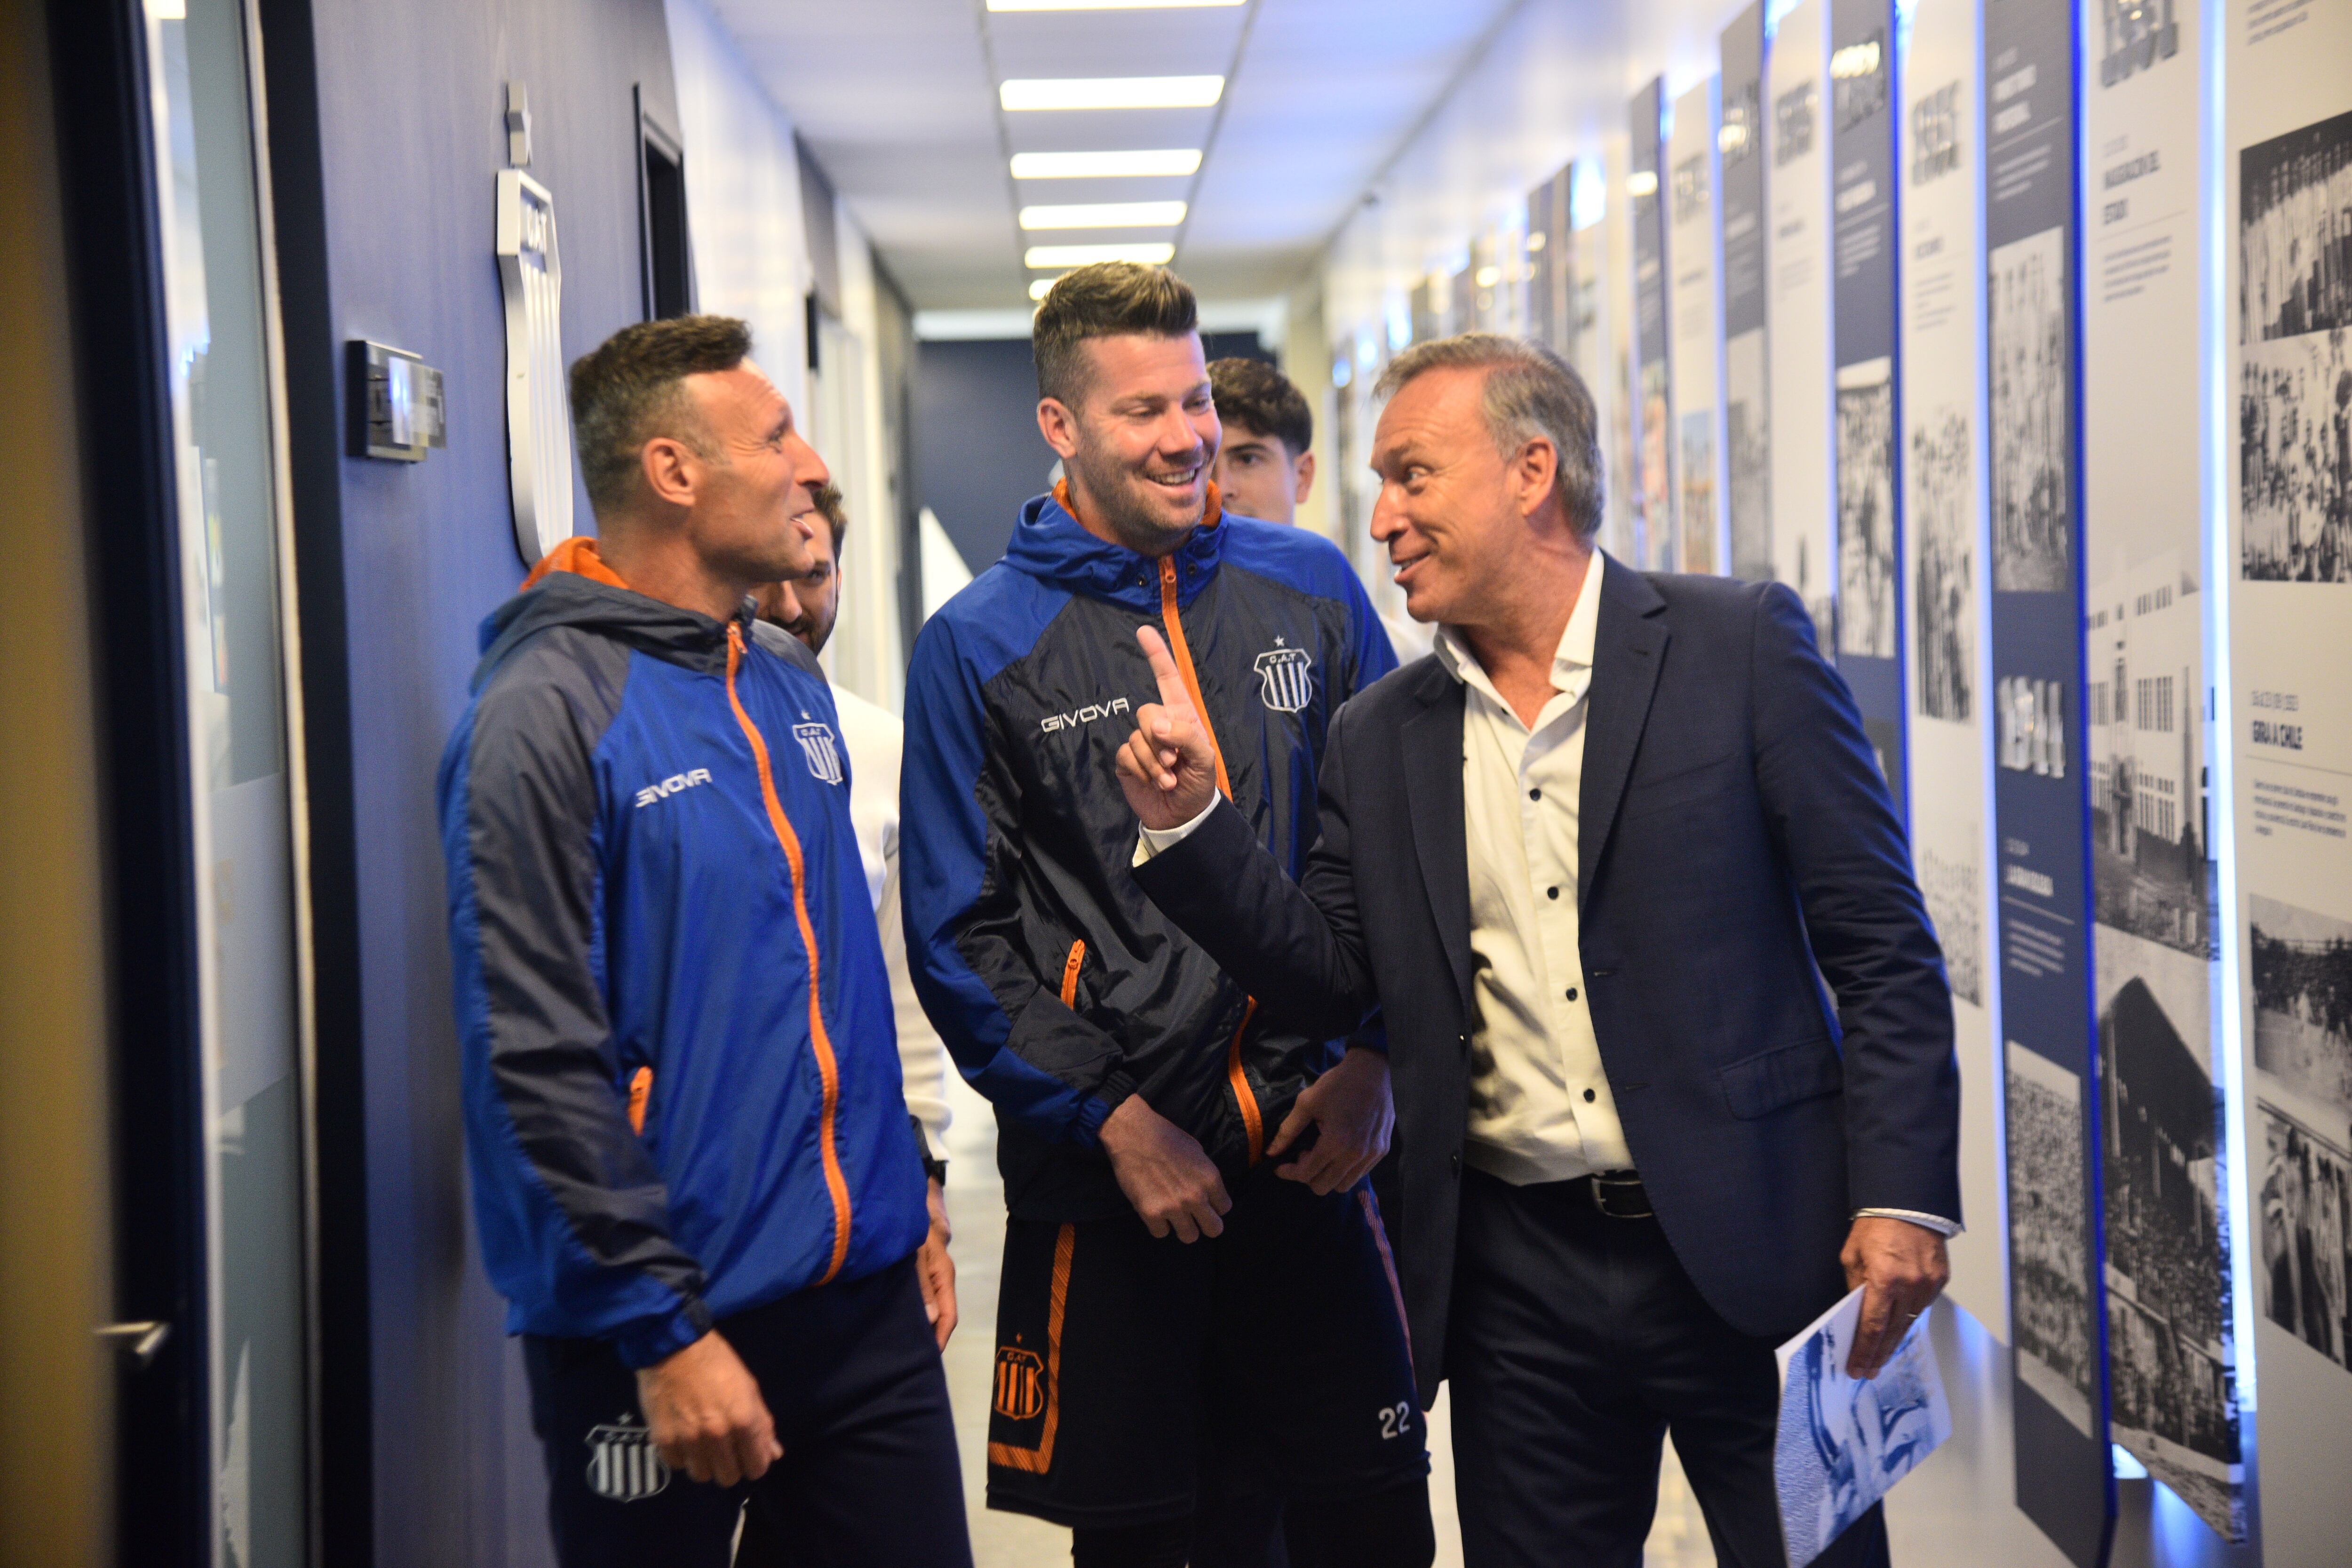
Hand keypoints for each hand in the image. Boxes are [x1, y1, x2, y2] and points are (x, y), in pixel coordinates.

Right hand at [635, 1330, 782, 1485]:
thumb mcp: (749, 1388)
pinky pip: (676, 1465)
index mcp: (744, 1420)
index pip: (756, 1468)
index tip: (747, 1454)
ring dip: (704, 1463)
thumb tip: (774, 1454)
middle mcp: (718, 1434)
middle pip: (728, 1478)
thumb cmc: (717, 1363)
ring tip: (701, 1442)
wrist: (674, 1346)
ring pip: (702, 1476)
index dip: (754, 1463)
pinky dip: (680, 1455)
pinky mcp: (664, 1440)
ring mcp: (689, 1439)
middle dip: (729, 1466)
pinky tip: (682, 1436)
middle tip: (723, 1448)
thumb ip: (762, 1424)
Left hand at [916, 1174, 957, 1349]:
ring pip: (927, 1306)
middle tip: (911, 1359)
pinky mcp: (914, 1270)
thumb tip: (931, 1320)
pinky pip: (916, 1296)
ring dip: (918, 1325)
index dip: (940, 1339)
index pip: (949, 1316)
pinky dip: (909, 1310)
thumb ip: (923, 1286)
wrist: (909, 1197)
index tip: (928, 1360)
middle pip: (939, 1314)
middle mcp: (938, 1278)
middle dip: (929, 1337)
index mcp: (944, 1276)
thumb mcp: (917, 1254)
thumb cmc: (914, 1225)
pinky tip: (893, 1317)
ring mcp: (927, 1274)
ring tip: (900, 1344)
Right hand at [1098, 1093, 1232, 1241]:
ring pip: (1189, 1237)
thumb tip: (1207, 1192)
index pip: (1225, 1208)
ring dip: (1182, 1228)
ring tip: (1173, 1215)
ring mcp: (1173, 1207)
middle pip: (1214, 1230)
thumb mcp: (1196, 1151)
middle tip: (1193, 1217)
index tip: (1204, 1201)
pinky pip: (1161, 1233)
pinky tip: (1154, 1210)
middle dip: (1205, 1224)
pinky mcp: (1151, 1213)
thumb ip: (1204, 1175)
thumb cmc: (1166, 1136)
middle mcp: (1196, 1196)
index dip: (1214, 1206)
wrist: (1133, 1134)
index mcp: (1210, 1178)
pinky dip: (1158, 1225)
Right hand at [1114, 627, 1221, 830]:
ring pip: (1136, 737)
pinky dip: (1142, 771)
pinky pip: (1126, 755)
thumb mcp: (1204, 758)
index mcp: (1182, 715)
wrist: (1183, 816)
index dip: (1156, 655)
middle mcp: (1160, 724)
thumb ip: (1185, 735)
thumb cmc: (1199, 783)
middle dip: (1160, 739)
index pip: (1168, 679)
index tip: (1143, 631)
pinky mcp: (1127, 761)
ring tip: (1169, 778)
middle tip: (1174, 762)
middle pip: (1147, 711)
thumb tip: (1155, 724)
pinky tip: (1155, 783)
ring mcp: (1142, 742)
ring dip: (1154, 763)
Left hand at [1267, 1047, 1393, 1195]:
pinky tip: (1339, 1150)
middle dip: (1307, 1176)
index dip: (1289, 1173)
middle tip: (1304, 1155)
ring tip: (1323, 1153)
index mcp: (1335, 1142)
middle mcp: (1355, 1154)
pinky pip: (1359, 1174)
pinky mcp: (1382, 1151)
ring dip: (1327, 1175)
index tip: (1281, 1166)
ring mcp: (1371, 1154)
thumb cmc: (1338, 1084)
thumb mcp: (1307, 1102)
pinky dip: (1345, 1170)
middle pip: (1324, 1186)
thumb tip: (1271, 1152)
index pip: (1306, 1174)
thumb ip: (1288, 1130)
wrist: (1373, 1070)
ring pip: (1343, 1185)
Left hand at [1839, 1216, 1950, 1377]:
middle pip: (1892, 1332)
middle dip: (1878, 1354)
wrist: (1908, 1203)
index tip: (1856, 1366)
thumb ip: (1855, 1286)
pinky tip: (1899, 1329)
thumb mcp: (1853, 1255)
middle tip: (1868, 1370)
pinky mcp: (1940, 1281)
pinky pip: (1922, 1307)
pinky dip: (1909, 1319)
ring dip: (1894, 1341)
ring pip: (1910, 1323)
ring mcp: (1928, 1285)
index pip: (1872, 1326)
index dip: (1864, 1350)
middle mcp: (1909, 1286)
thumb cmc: (1876, 1225)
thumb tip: (1856, 1311)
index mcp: (1884, 1280)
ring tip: (1881, 1356)